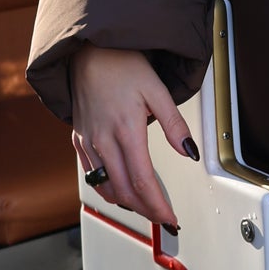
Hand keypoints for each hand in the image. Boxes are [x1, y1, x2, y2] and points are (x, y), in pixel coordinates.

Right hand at [70, 45, 197, 226]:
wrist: (90, 51)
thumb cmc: (123, 65)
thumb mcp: (158, 90)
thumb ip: (175, 124)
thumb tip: (190, 151)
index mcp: (126, 129)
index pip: (143, 181)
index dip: (158, 205)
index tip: (170, 217)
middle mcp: (103, 140)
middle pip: (124, 191)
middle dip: (145, 209)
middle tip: (162, 216)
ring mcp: (88, 142)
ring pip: (105, 187)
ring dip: (126, 203)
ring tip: (145, 205)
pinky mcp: (78, 140)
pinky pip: (90, 175)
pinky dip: (107, 188)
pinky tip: (120, 187)